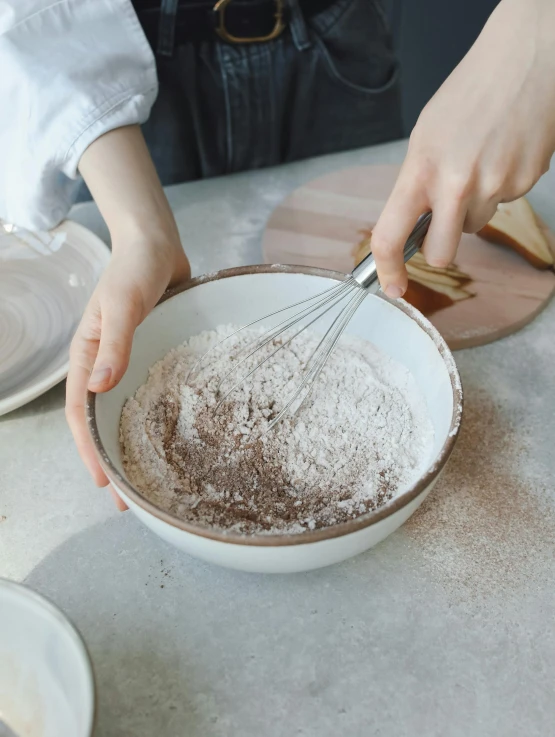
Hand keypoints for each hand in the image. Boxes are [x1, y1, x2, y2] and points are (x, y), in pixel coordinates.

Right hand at [66, 237, 189, 507]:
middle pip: (101, 420)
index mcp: (87, 356)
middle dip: (109, 459)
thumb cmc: (134, 269)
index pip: (79, 412)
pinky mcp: (152, 356)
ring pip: (124, 411)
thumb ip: (113, 342)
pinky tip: (173, 436)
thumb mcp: (121, 303)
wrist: (157, 244)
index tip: (104, 482)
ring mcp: (129, 362)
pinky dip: (153, 418)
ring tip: (150, 477)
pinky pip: (149, 393)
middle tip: (129, 499)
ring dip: (131, 444)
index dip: (88, 449)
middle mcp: (104, 364)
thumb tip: (98, 387)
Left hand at [371, 0, 554, 297]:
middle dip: (440, 247)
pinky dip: (498, 188)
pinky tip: (500, 156)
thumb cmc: (469, 94)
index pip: (391, 235)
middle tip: (442, 220)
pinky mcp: (525, 183)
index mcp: (421, 170)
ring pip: (474, 226)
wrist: (524, 61)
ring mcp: (495, 186)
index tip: (392, 286)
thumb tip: (412, 228)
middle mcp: (457, 185)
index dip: (388, 269)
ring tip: (478, 163)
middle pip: (442, 254)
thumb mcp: (425, 139)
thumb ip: (416, 186)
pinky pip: (503, 204)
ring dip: (471, 208)